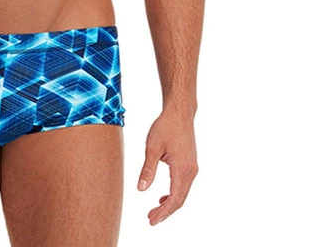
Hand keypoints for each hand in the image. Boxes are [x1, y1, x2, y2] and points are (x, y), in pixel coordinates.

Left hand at [137, 108, 197, 225]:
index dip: (163, 212)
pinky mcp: (190, 164)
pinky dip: (174, 194)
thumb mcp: (152, 147)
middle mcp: (191, 171)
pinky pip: (184, 185)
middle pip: (180, 199)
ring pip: (183, 193)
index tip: (151, 220)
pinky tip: (163, 197)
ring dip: (170, 204)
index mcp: (182, 168)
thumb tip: (141, 189)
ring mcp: (192, 168)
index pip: (174, 198)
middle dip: (166, 212)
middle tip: (150, 219)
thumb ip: (148, 169)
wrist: (179, 113)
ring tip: (154, 211)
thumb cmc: (165, 127)